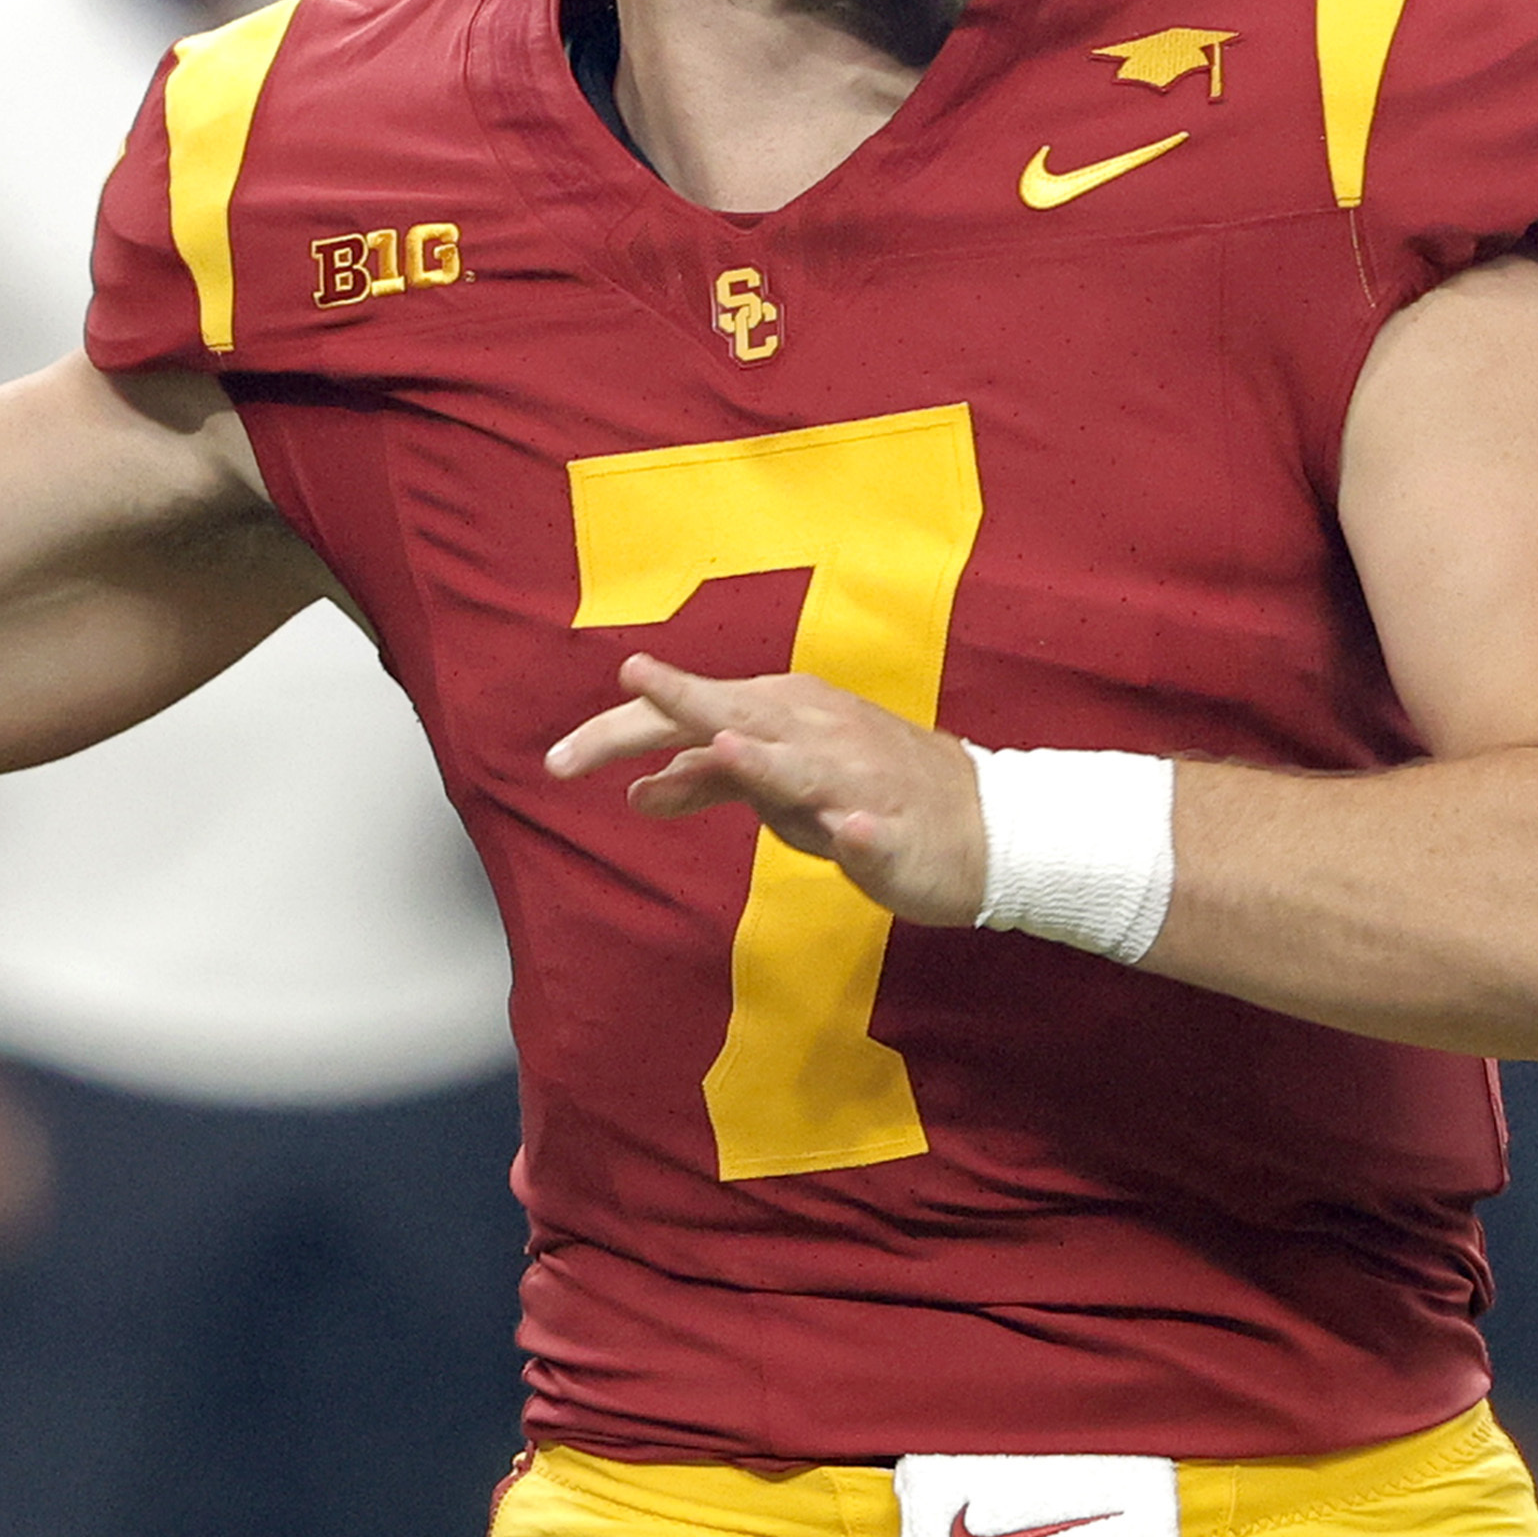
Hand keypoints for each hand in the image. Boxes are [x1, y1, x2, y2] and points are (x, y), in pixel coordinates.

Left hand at [542, 653, 984, 926]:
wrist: (985, 827)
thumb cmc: (868, 793)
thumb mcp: (778, 785)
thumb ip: (708, 779)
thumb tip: (637, 786)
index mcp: (782, 713)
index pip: (688, 713)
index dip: (618, 733)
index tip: (552, 761)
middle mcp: (815, 732)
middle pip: (731, 718)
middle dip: (673, 709)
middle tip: (614, 702)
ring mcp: (858, 780)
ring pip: (803, 766)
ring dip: (766, 759)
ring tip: (724, 748)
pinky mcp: (896, 831)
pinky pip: (875, 831)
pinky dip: (858, 832)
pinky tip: (846, 834)